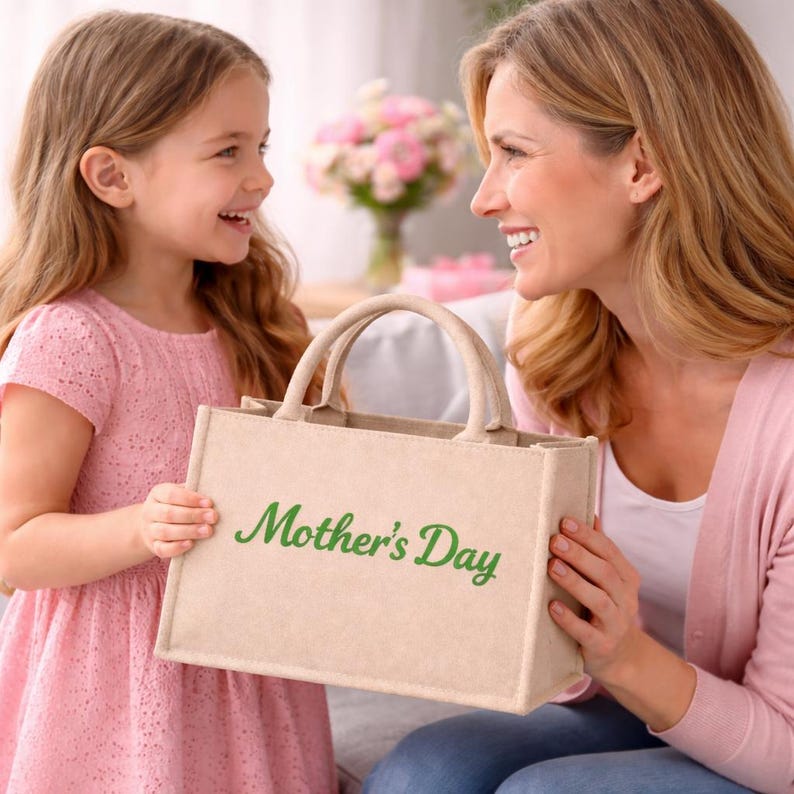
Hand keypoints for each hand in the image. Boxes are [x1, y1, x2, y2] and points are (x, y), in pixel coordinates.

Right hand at [138, 483, 216, 558]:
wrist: (152, 523)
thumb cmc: (175, 505)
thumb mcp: (181, 494)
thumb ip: (194, 494)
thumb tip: (216, 497)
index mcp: (158, 493)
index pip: (171, 494)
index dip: (191, 499)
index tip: (209, 503)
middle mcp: (150, 511)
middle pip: (169, 514)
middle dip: (193, 515)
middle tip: (213, 517)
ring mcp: (149, 530)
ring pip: (165, 532)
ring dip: (189, 531)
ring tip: (207, 531)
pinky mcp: (153, 546)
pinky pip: (162, 549)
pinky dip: (176, 547)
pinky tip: (191, 544)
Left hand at [547, 515, 642, 684]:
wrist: (620, 657)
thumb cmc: (605, 607)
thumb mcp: (607, 579)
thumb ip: (599, 550)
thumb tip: (590, 515)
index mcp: (626, 578)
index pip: (609, 551)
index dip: (587, 535)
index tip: (564, 521)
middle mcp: (626, 599)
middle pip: (605, 572)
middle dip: (580, 554)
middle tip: (555, 540)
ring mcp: (616, 624)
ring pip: (599, 600)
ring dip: (574, 582)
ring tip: (552, 566)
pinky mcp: (602, 647)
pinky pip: (586, 633)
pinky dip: (569, 619)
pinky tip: (551, 606)